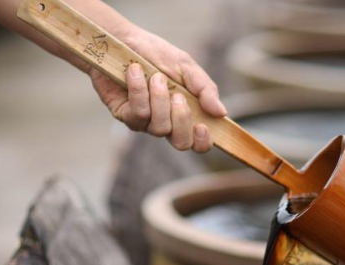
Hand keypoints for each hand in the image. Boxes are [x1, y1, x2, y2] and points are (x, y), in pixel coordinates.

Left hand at [89, 25, 226, 152]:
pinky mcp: (124, 114)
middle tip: (178, 96)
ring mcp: (144, 122)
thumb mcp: (187, 67)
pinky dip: (139, 91)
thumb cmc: (157, 54)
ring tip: (155, 77)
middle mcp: (166, 123)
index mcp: (185, 114)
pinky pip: (138, 114)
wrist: (122, 39)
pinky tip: (135, 72)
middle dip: (182, 119)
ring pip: (159, 128)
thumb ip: (205, 89)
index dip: (203, 143)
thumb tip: (221, 112)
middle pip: (181, 143)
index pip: (198, 143)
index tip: (202, 126)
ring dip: (160, 100)